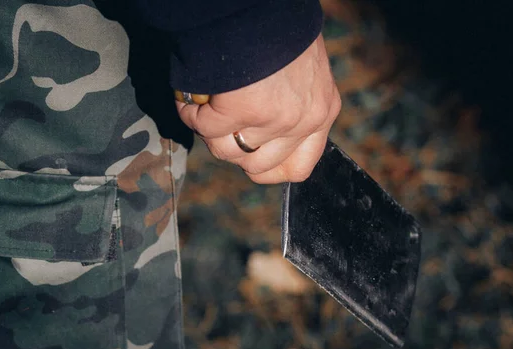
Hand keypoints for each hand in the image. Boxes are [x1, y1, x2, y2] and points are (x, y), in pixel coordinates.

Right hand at [176, 34, 340, 183]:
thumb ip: (294, 103)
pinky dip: (190, 112)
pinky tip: (191, 96)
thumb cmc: (278, 30)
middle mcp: (304, 121)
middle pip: (257, 165)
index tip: (249, 154)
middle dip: (232, 146)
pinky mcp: (242, 109)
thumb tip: (263, 133)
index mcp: (322, 112)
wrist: (257, 3)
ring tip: (205, 104)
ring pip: (226, 151)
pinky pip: (203, 128)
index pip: (298, 169)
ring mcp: (274, 119)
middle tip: (222, 119)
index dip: (268, 168)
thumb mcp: (303, 72)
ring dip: (210, 130)